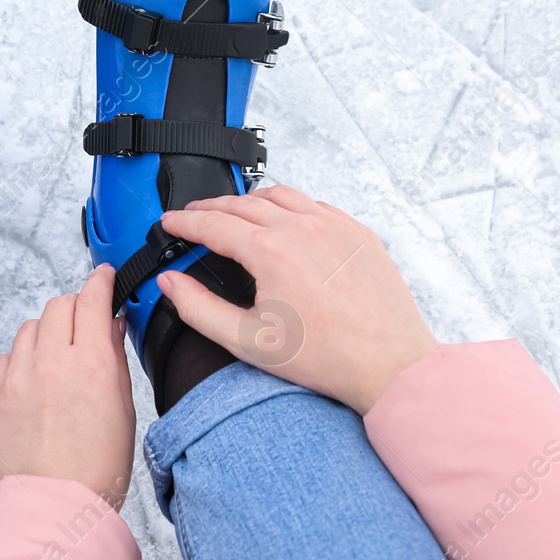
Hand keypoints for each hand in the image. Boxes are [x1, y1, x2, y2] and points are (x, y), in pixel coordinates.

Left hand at [0, 265, 136, 507]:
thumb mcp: (123, 408)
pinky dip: (19, 362)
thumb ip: (114, 358)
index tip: (103, 277)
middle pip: (58, 306)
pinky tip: (33, 383)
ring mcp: (16, 379)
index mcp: (90, 363)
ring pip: (29, 328)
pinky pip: (4, 359)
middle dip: (74, 308)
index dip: (100, 281)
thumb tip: (110, 325)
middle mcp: (50, 363)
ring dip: (45, 334)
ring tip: (57, 361)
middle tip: (83, 326)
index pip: (92, 299)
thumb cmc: (96, 468)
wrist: (56, 508)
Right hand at [155, 184, 435, 414]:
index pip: (214, 224)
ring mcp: (334, 225)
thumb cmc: (327, 358)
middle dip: (212, 207)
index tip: (171, 222)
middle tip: (195, 217)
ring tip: (234, 212)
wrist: (388, 364)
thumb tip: (171, 282)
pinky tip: (285, 221)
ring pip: (281, 195)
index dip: (185, 222)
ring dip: (250, 200)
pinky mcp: (358, 233)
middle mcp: (303, 228)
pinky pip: (316, 205)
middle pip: (243, 203)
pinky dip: (291, 206)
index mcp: (271, 251)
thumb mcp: (247, 342)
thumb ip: (198, 308)